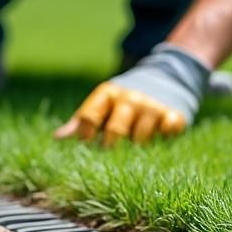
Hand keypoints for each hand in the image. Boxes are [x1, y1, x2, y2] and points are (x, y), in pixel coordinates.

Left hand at [54, 43, 209, 145]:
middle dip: (110, 147)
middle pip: (114, 131)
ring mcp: (152, 106)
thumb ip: (82, 122)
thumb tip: (57, 138)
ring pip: (140, 138)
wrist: (163, 79)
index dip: (85, 136)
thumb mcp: (101, 105)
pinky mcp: (174, 114)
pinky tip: (159, 138)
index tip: (89, 145)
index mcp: (108, 94)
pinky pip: (169, 132)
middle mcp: (129, 98)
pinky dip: (164, 138)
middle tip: (112, 152)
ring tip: (135, 147)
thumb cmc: (122, 102)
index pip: (89, 117)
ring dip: (136, 147)